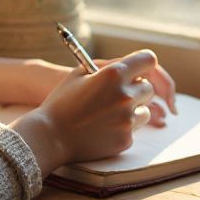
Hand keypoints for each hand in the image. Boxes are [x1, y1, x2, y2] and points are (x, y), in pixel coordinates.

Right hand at [10, 49, 164, 175]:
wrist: (51, 134)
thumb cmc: (63, 100)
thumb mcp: (80, 72)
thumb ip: (108, 66)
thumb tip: (129, 64)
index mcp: (114, 74)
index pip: (148, 59)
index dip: (144, 63)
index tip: (139, 69)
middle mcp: (125, 95)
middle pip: (148, 87)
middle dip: (136, 90)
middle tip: (117, 95)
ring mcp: (127, 119)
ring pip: (145, 110)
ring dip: (133, 110)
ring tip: (109, 113)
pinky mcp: (126, 139)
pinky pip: (134, 129)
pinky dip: (123, 128)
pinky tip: (104, 127)